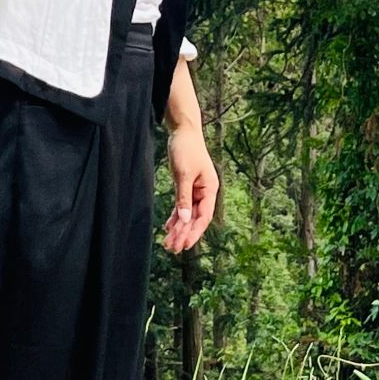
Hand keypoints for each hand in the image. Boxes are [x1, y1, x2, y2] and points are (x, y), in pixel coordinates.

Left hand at [162, 126, 216, 251]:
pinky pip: (182, 207)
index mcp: (210, 189)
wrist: (183, 131)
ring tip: (168, 243)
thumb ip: (184, 197)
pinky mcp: (186, 187)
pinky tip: (168, 228)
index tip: (184, 245)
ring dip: (178, 229)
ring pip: (188, 215)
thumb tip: (185, 220)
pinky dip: (176, 217)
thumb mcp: (184, 174)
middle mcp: (205, 193)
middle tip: (172, 248)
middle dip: (184, 234)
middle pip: (195, 219)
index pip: (203, 217)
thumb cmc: (186, 149)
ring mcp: (196, 191)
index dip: (194, 232)